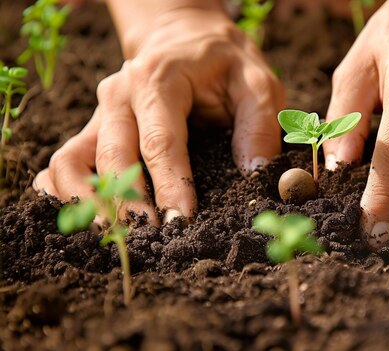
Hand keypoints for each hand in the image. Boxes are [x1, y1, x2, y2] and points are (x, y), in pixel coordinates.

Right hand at [35, 6, 284, 224]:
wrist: (183, 39)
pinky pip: (63, 164)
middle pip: (111, 157)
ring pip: (71, 163)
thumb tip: (253, 173)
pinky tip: (84, 219)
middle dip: (129, 204)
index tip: (182, 220)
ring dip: (89, 204)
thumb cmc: (222, 64)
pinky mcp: (91, 131)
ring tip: (117, 239)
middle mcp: (119, 97)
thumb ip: (259, 124)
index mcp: (158, 81)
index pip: (160, 140)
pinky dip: (64, 193)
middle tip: (153, 241)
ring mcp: (100, 115)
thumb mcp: (257, 81)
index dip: (170, 183)